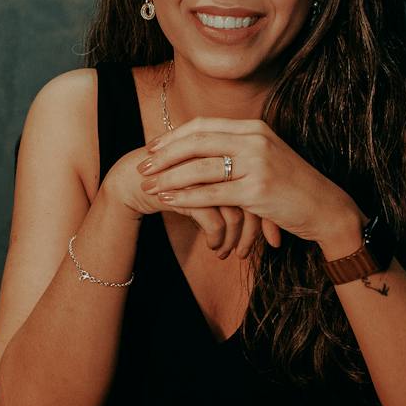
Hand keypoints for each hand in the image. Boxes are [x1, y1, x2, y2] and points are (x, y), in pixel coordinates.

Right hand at [103, 145, 266, 259]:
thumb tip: (268, 227)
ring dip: (234, 239)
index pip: (264, 186)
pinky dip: (217, 239)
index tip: (273, 240)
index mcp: (232, 151)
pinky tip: (214, 247)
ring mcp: (205, 173)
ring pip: (235, 212)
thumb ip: (237, 194)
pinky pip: (214, 221)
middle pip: (253, 199)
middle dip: (254, 231)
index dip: (268, 215)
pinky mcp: (187, 190)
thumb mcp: (211, 187)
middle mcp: (221, 159)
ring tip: (227, 254)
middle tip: (248, 252)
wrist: (132, 180)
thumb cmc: (177, 183)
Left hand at [137, 117, 362, 255]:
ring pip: (200, 167)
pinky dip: (186, 197)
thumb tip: (201, 149)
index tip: (153, 148)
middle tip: (142, 167)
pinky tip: (169, 201)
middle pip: (197, 142)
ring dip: (169, 178)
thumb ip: (238, 149)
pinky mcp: (257, 191)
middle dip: (165, 155)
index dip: (174, 137)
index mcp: (254, 128)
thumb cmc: (292, 187)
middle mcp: (255, 140)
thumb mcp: (267, 157)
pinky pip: (211, 193)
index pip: (204, 126)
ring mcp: (257, 164)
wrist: (326, 208)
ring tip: (149, 186)